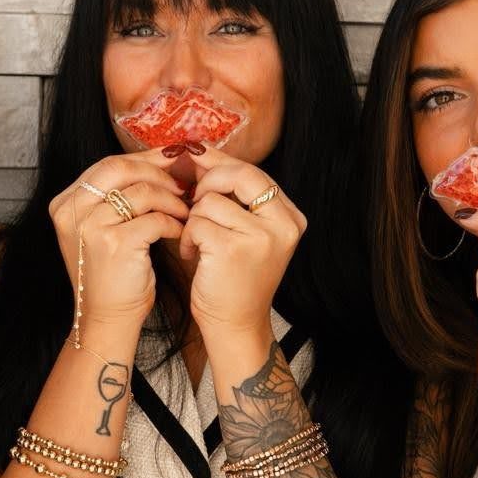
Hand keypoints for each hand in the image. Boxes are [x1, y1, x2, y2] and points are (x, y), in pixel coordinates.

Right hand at [48, 149, 188, 330]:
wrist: (106, 317)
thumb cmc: (110, 274)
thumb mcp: (99, 229)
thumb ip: (115, 197)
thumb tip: (157, 162)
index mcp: (66, 203)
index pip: (108, 165)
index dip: (142, 159)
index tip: (169, 158)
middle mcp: (73, 211)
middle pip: (121, 168)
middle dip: (157, 170)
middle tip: (182, 180)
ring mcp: (91, 227)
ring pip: (143, 192)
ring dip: (171, 199)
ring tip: (185, 210)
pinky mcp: (116, 243)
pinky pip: (155, 218)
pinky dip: (174, 222)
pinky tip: (180, 231)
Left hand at [179, 147, 305, 342]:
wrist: (235, 324)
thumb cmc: (234, 277)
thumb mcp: (245, 232)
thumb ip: (233, 196)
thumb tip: (200, 153)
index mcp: (290, 217)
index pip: (254, 172)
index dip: (221, 162)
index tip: (196, 155)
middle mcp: (283, 224)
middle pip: (239, 174)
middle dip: (208, 181)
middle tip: (193, 198)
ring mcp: (261, 237)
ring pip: (211, 200)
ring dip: (194, 220)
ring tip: (198, 243)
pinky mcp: (233, 249)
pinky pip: (197, 222)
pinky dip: (187, 237)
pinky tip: (192, 255)